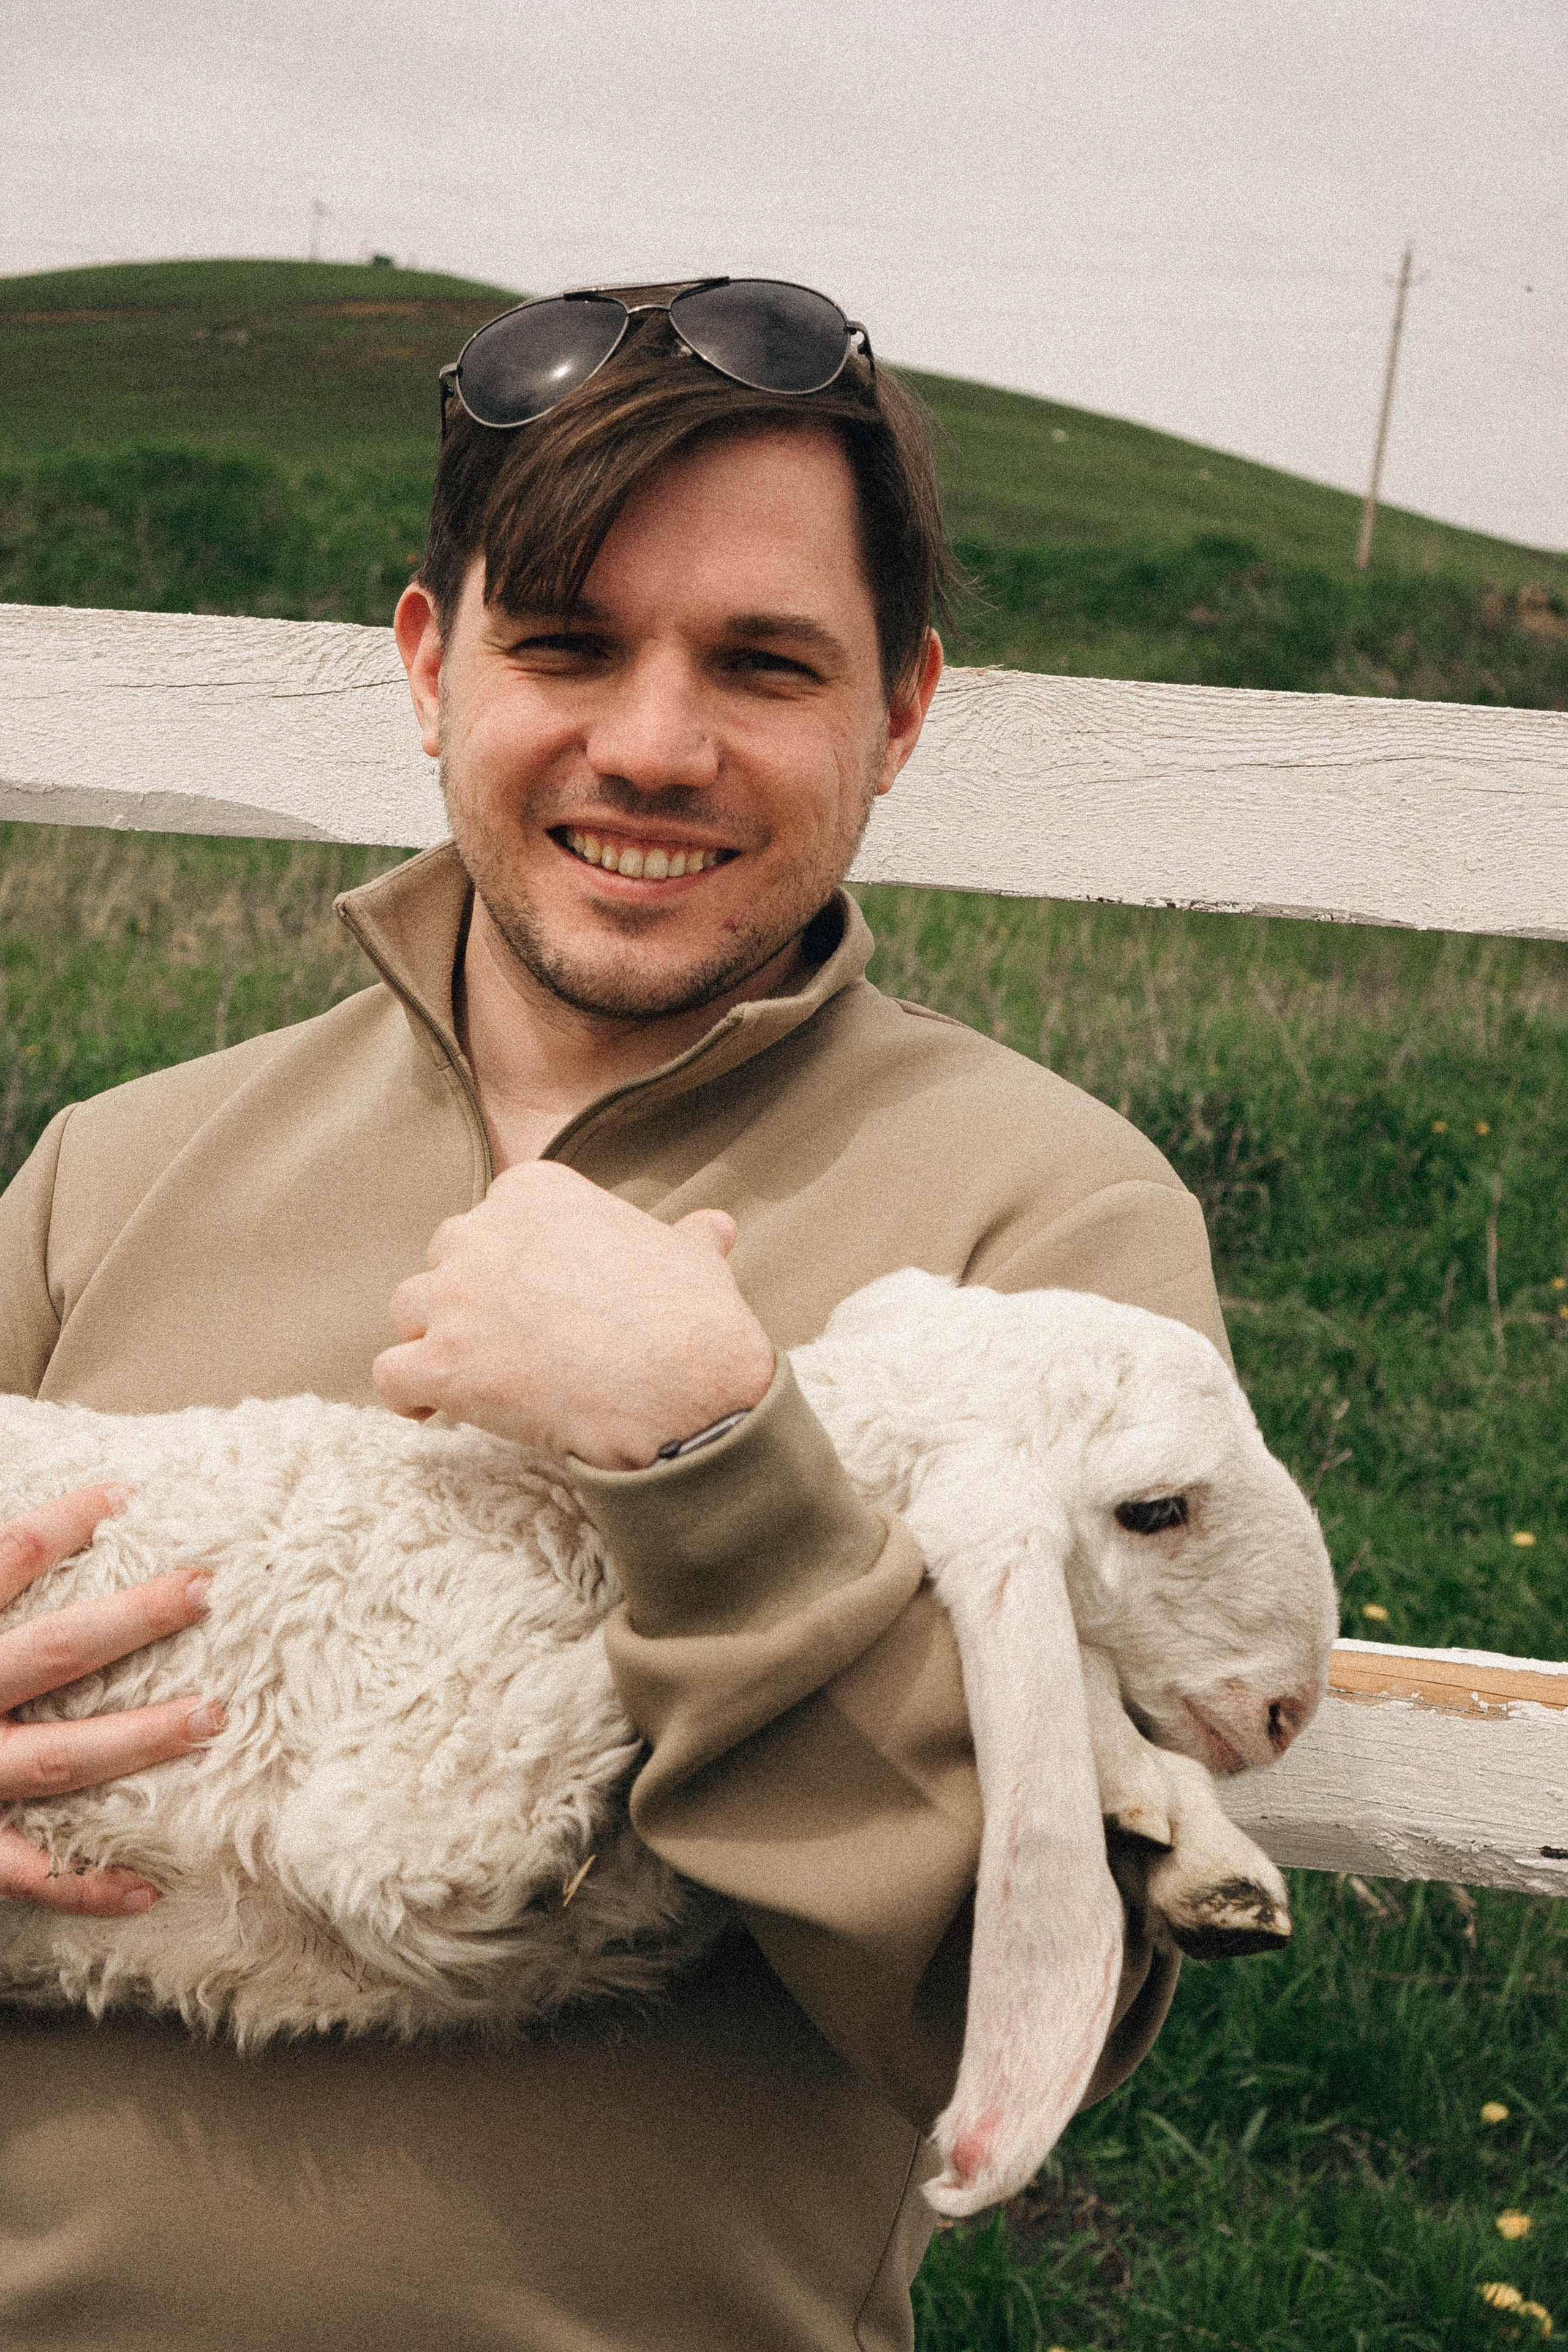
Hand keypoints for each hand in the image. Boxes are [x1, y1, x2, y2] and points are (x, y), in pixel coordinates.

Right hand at [0, 1485, 220, 1916]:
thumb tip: (15, 1542)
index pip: (0, 1561)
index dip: (60, 1525)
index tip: (122, 1493)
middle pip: (52, 1653)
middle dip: (132, 1620)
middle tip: (206, 1587)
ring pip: (59, 1758)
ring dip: (140, 1738)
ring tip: (215, 1715)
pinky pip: (28, 1873)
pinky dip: (84, 1888)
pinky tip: (145, 1891)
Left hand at [373, 1163, 775, 1470]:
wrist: (685, 1386)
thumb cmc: (693, 1319)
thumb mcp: (694, 1259)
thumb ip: (686, 1238)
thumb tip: (714, 1227)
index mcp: (535, 1192)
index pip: (494, 1215)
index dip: (512, 1259)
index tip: (539, 1296)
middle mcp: (482, 1231)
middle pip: (445, 1256)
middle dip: (468, 1294)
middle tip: (509, 1338)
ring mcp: (456, 1297)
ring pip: (408, 1307)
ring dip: (431, 1338)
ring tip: (471, 1373)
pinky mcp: (441, 1363)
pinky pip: (389, 1375)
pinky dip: (406, 1394)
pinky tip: (432, 1411)